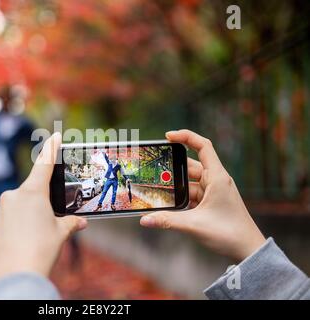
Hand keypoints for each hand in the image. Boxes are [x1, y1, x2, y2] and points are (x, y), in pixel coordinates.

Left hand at [0, 133, 86, 286]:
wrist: (15, 275)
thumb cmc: (41, 250)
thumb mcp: (60, 234)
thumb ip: (70, 223)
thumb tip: (81, 222)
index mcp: (32, 193)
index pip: (44, 164)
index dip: (51, 149)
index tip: (55, 136)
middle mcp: (13, 196)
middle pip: (32, 191)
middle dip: (42, 202)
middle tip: (50, 219)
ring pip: (18, 206)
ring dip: (28, 215)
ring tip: (37, 236)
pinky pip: (7, 219)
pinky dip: (16, 226)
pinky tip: (23, 241)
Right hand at [140, 129, 265, 262]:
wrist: (247, 250)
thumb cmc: (229, 233)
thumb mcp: (194, 225)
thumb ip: (167, 221)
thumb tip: (145, 220)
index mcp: (217, 177)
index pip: (203, 146)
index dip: (186, 137)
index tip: (168, 137)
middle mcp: (215, 181)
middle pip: (189, 166)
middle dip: (171, 167)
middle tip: (152, 169)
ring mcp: (212, 192)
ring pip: (188, 182)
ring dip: (174, 185)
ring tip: (153, 187)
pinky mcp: (210, 203)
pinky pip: (190, 195)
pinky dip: (179, 197)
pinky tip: (165, 203)